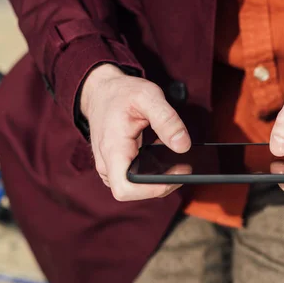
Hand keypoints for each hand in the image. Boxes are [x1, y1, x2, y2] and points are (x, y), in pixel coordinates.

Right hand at [80, 64, 190, 200]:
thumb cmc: (122, 92)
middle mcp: (107, 163)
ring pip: (135, 188)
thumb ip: (167, 120)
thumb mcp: (148, 96)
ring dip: (157, 180)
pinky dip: (151, 173)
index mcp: (113, 149)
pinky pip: (134, 179)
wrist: (100, 90)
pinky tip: (163, 158)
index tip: (176, 175)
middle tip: (183, 168)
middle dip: (161, 185)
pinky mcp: (116, 166)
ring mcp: (110, 167)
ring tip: (176, 163)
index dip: (152, 189)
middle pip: (134, 192)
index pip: (126, 188)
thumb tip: (183, 146)